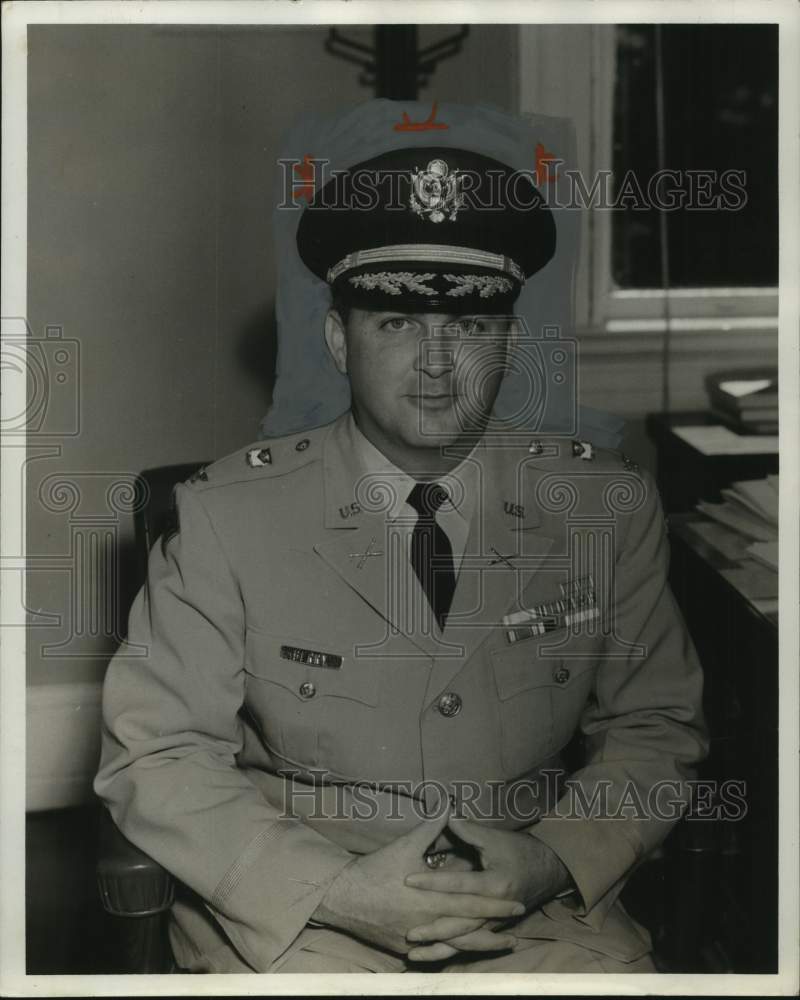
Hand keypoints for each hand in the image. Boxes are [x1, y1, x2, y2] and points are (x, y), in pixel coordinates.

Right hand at [311, 808, 525, 956]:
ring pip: (457, 946)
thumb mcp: (407, 845)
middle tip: (518, 924)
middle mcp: (430, 923)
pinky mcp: (405, 949)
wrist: (344, 897)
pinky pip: (436, 953)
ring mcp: (418, 940)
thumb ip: (432, 826)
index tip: (518, 903)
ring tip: (505, 944)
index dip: (497, 904)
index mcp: (433, 899)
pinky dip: (454, 952)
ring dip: (483, 945)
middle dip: (496, 926)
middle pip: (471, 929)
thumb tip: (448, 804)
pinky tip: (467, 951)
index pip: (473, 904)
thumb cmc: (377, 869)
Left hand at [402, 816, 571, 960]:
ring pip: (464, 940)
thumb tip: (445, 816)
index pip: (458, 884)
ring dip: (439, 946)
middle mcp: (495, 909)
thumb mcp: (495, 838)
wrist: (548, 870)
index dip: (432, 881)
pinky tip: (432, 957)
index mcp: (494, 884)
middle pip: (460, 922)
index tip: (408, 880)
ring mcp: (496, 923)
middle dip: (433, 928)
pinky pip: (471, 945)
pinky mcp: (494, 928)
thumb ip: (468, 831)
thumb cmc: (520, 851)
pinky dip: (451, 952)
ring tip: (413, 952)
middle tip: (408, 932)